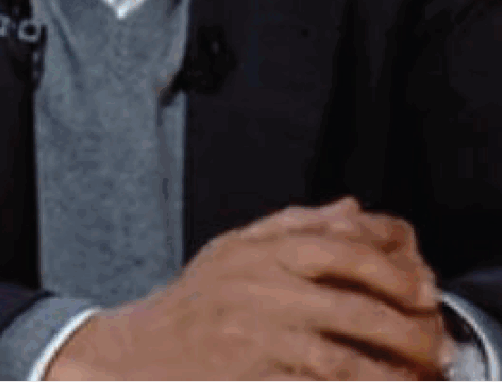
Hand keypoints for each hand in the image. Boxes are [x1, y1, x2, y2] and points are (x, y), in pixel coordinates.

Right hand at [44, 198, 450, 381]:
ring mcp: (263, 328)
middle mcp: (265, 280)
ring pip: (349, 339)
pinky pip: (326, 378)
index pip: (344, 238)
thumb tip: (352, 207)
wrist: (139, 356)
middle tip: (433, 331)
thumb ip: (294, 223)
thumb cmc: (191, 306)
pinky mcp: (259, 371)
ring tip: (421, 367)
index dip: (393, 258)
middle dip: (406, 310)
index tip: (421, 279)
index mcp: (263, 246)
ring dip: (395, 356)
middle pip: (356, 286)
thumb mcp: (236, 248)